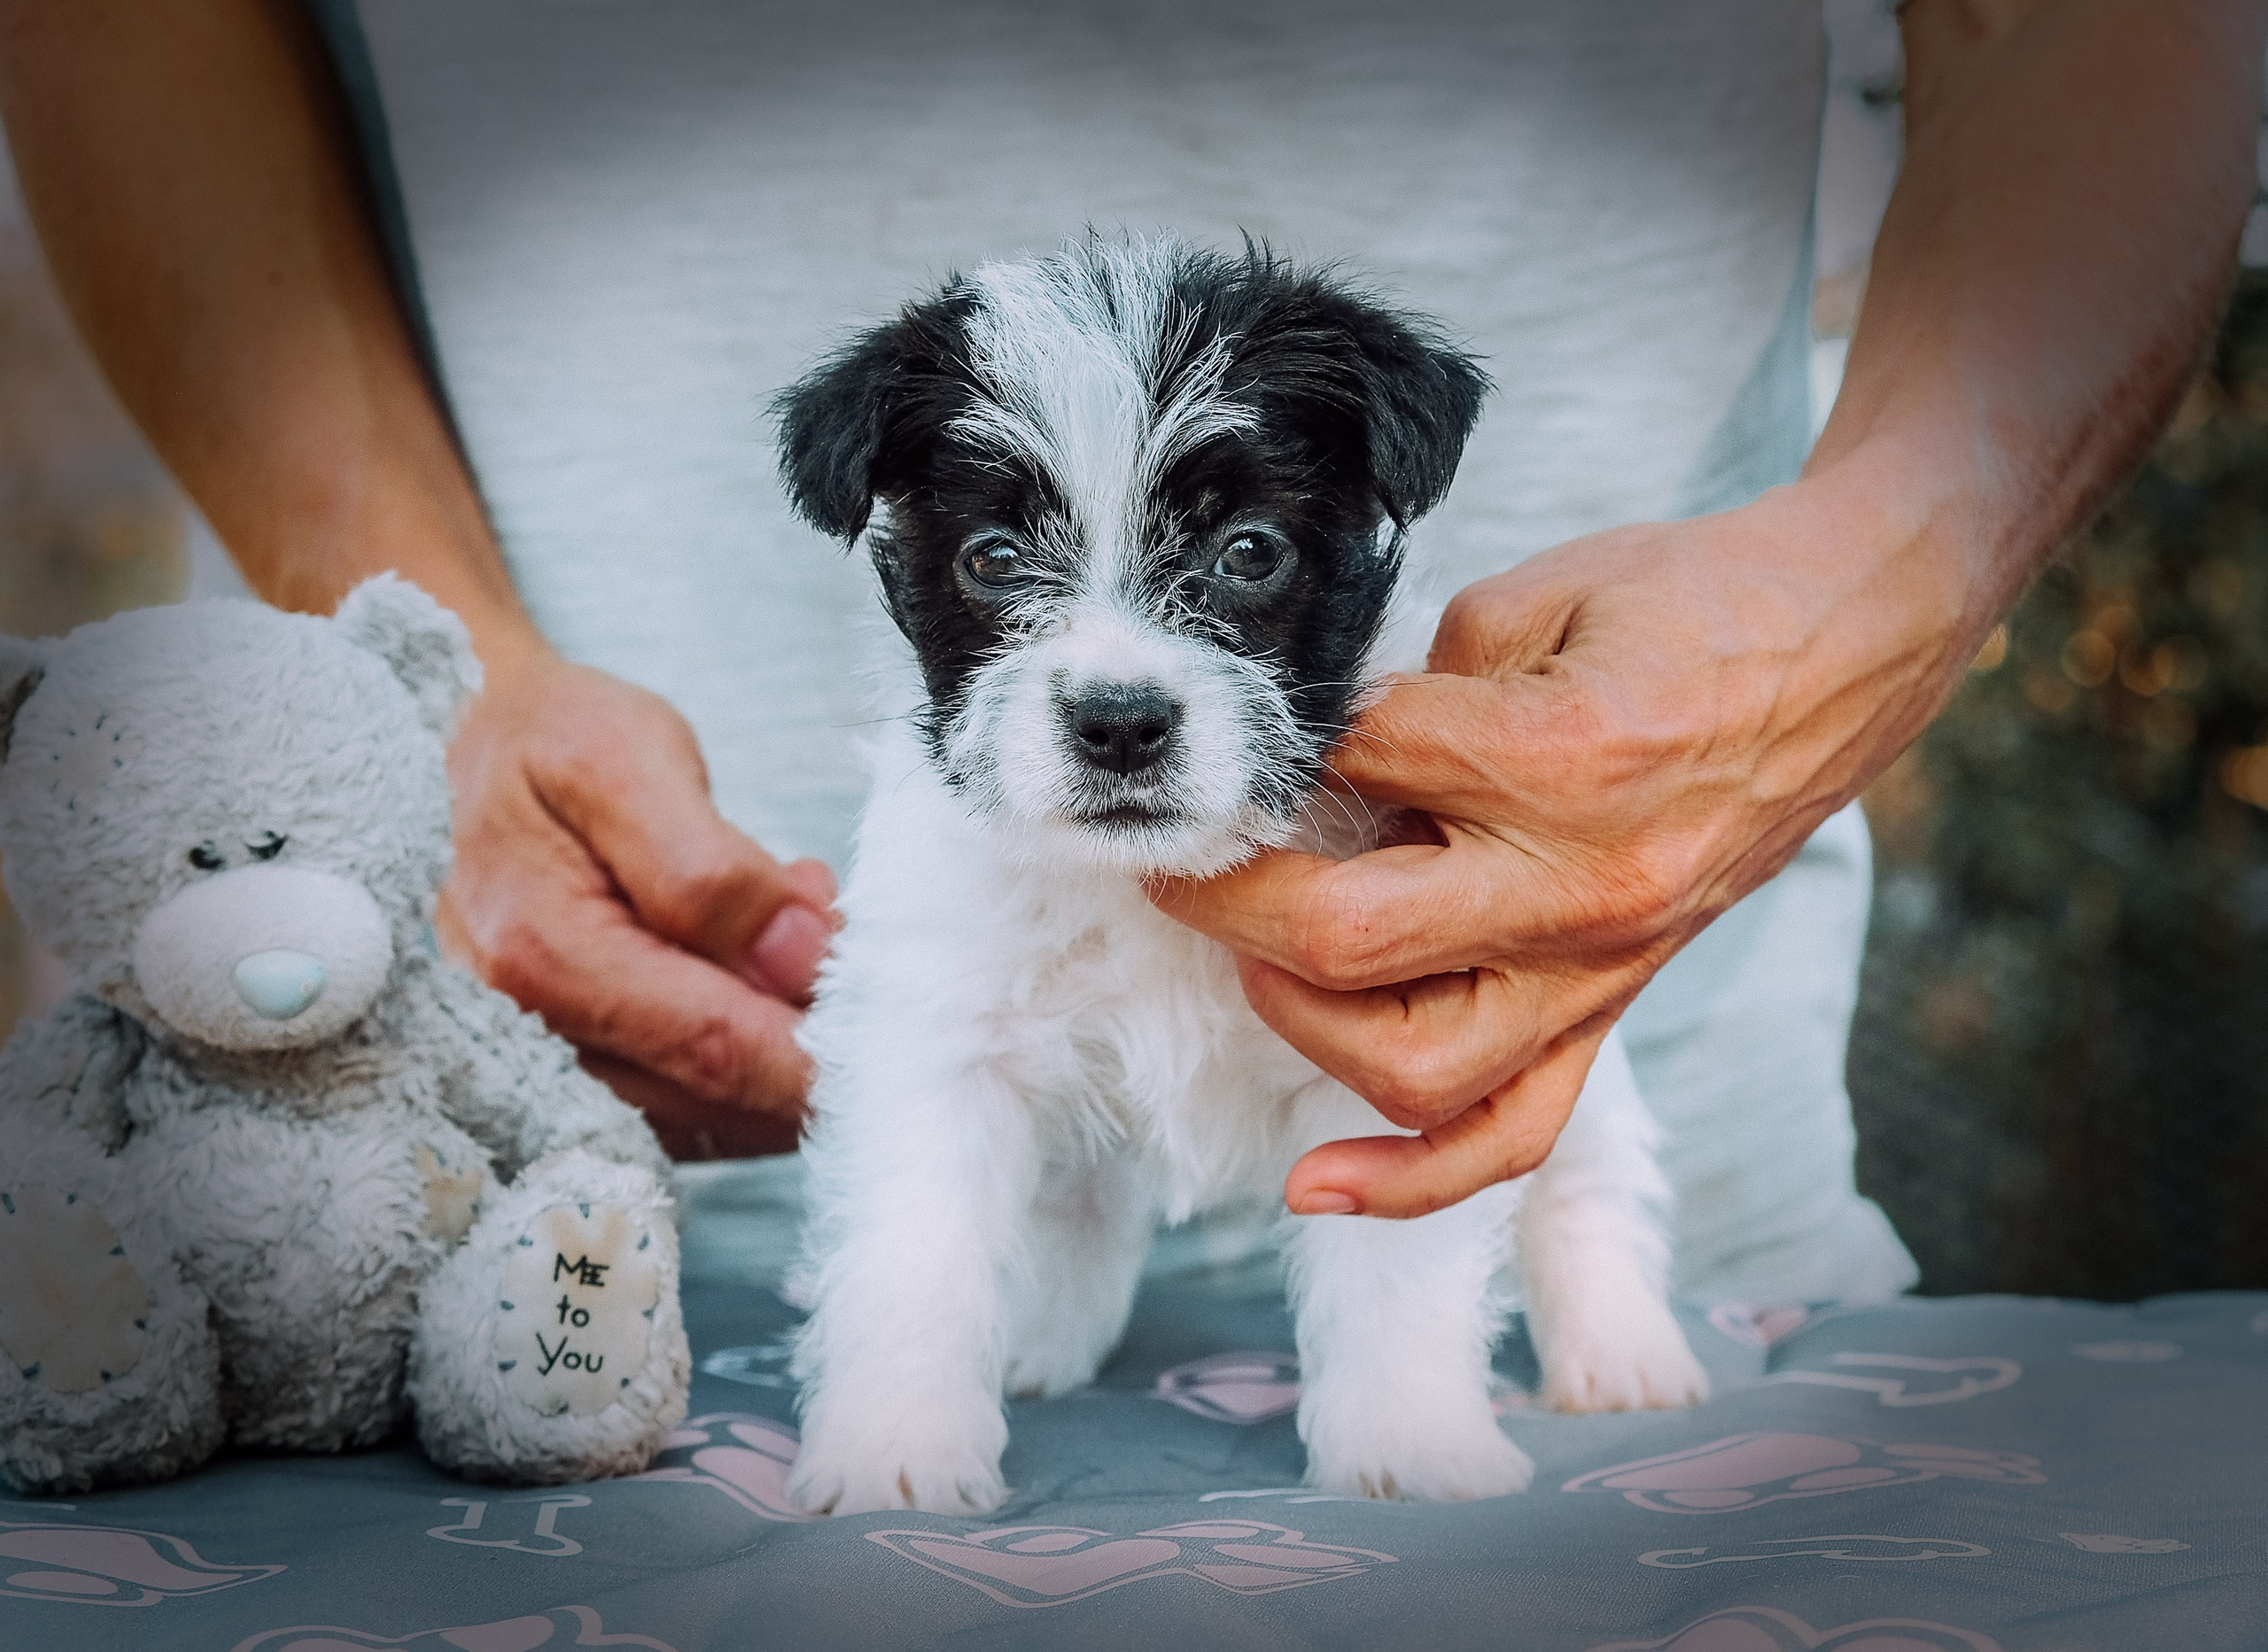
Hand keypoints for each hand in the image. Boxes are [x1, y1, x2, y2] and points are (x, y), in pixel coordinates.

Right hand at [435, 649, 835, 1159]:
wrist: (470, 748)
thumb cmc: (548, 740)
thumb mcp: (625, 758)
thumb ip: (709, 866)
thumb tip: (801, 961)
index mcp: (543, 956)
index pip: (713, 1045)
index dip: (820, 1052)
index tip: (899, 1030)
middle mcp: (532, 1034)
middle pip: (719, 1094)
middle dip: (815, 1044)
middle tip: (859, 948)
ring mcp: (549, 1063)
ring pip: (712, 1112)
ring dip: (786, 1044)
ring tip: (798, 928)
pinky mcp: (577, 1067)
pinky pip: (690, 1104)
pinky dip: (751, 1052)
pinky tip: (761, 969)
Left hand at [1154, 474, 1987, 1216]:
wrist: (1837, 657)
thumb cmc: (1688, 607)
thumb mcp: (1535, 598)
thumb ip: (1413, 682)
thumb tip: (1308, 755)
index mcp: (1561, 758)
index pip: (1353, 772)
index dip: (1273, 752)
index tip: (1237, 743)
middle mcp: (1580, 887)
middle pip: (1348, 938)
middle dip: (1228, 899)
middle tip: (1178, 857)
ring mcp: (1600, 967)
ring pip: (1412, 1064)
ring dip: (1297, 1017)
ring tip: (1254, 953)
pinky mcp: (1612, 1010)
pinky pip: (1511, 1136)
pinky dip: (1408, 1181)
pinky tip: (1314, 1184)